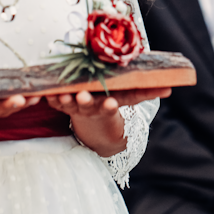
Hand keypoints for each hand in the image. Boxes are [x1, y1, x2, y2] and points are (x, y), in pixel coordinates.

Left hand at [46, 87, 170, 115]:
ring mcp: (74, 106)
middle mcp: (90, 107)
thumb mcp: (128, 99)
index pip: (109, 107)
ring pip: (67, 104)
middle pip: (86, 105)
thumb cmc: (112, 103)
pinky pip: (52, 100)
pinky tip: (43, 92)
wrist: (93, 124)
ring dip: (63, 99)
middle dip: (85, 101)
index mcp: (105, 107)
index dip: (109, 105)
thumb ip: (146, 93)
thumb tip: (170, 89)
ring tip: (61, 94)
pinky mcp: (60, 103)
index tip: (111, 103)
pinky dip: (47, 97)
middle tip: (82, 97)